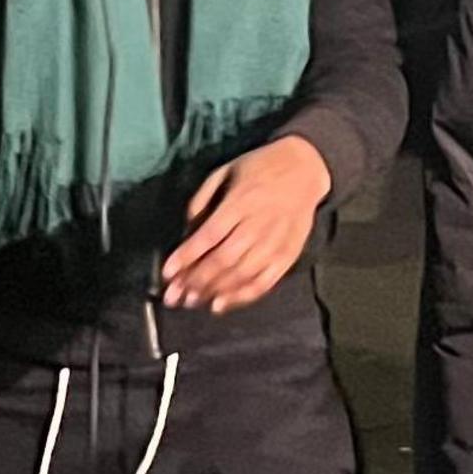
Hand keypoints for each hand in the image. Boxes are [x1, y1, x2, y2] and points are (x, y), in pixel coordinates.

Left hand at [161, 138, 330, 311]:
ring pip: (242, 274)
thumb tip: (187, 230)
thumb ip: (202, 199)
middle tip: (175, 296)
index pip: (209, 235)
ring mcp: (276, 242)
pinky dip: (241, 297)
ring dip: (214, 291)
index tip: (167, 273)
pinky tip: (220, 305)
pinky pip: (264, 282)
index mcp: (241, 201)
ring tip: (192, 301)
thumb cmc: (258, 168)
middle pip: (224, 259)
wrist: (305, 168)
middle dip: (196, 280)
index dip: (186, 256)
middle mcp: (259, 224)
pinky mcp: (289, 255)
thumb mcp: (224, 171)